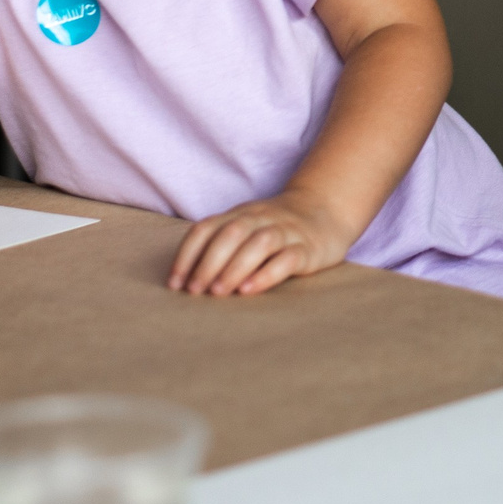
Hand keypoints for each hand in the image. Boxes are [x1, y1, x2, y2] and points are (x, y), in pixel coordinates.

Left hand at [169, 193, 351, 296]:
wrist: (326, 211)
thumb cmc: (276, 228)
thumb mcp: (246, 228)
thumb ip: (220, 245)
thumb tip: (185, 282)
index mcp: (240, 215)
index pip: (206, 228)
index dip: (187, 255)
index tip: (176, 283)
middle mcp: (261, 219)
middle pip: (231, 234)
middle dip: (208, 263)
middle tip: (195, 291)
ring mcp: (287, 232)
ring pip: (260, 243)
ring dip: (234, 268)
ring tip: (219, 292)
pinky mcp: (308, 249)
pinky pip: (287, 258)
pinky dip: (266, 274)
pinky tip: (249, 290)